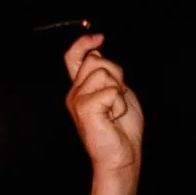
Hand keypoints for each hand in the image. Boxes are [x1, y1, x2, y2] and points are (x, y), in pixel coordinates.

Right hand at [64, 33, 142, 194]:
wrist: (122, 156)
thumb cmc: (122, 129)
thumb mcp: (118, 93)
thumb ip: (107, 75)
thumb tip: (97, 55)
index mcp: (81, 88)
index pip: (73, 57)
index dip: (83, 44)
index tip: (99, 38)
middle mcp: (75, 92)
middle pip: (96, 61)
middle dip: (116, 75)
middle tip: (117, 101)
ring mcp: (77, 100)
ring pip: (104, 72)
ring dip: (118, 91)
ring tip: (114, 111)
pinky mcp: (84, 108)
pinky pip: (110, 91)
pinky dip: (119, 104)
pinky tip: (113, 118)